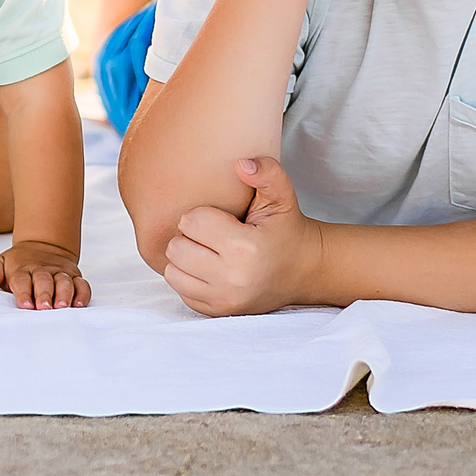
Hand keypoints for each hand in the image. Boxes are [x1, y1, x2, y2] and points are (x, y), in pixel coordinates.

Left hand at [0, 240, 90, 308]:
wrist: (43, 246)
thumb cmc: (18, 264)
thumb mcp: (2, 264)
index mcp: (23, 269)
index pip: (22, 280)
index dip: (23, 292)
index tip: (24, 305)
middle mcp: (43, 270)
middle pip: (44, 281)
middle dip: (45, 294)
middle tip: (44, 308)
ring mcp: (60, 273)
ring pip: (64, 282)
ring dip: (64, 294)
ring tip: (63, 307)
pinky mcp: (74, 276)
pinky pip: (82, 284)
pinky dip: (82, 293)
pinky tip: (80, 304)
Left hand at [161, 154, 323, 316]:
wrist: (303, 270)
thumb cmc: (286, 228)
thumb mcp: (282, 196)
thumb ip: (266, 173)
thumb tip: (241, 163)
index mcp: (245, 248)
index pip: (191, 222)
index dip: (201, 214)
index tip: (220, 218)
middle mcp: (232, 279)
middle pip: (176, 248)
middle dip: (189, 236)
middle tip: (211, 234)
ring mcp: (224, 300)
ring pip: (172, 272)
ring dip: (184, 258)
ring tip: (207, 250)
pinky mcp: (217, 312)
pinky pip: (180, 291)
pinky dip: (188, 278)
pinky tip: (208, 268)